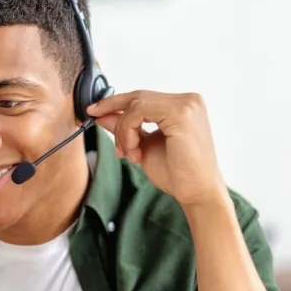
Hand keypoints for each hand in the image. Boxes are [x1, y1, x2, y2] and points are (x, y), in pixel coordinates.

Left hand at [86, 90, 225, 207]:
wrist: (197, 193)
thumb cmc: (177, 174)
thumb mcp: (142, 146)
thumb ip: (125, 128)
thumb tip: (101, 115)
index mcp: (183, 106)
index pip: (142, 97)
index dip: (115, 102)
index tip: (93, 111)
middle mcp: (188, 100)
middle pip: (137, 97)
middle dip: (115, 116)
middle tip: (100, 129)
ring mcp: (187, 105)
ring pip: (136, 104)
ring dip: (123, 130)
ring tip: (128, 153)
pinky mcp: (181, 114)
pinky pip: (139, 112)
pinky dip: (128, 131)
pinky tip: (133, 151)